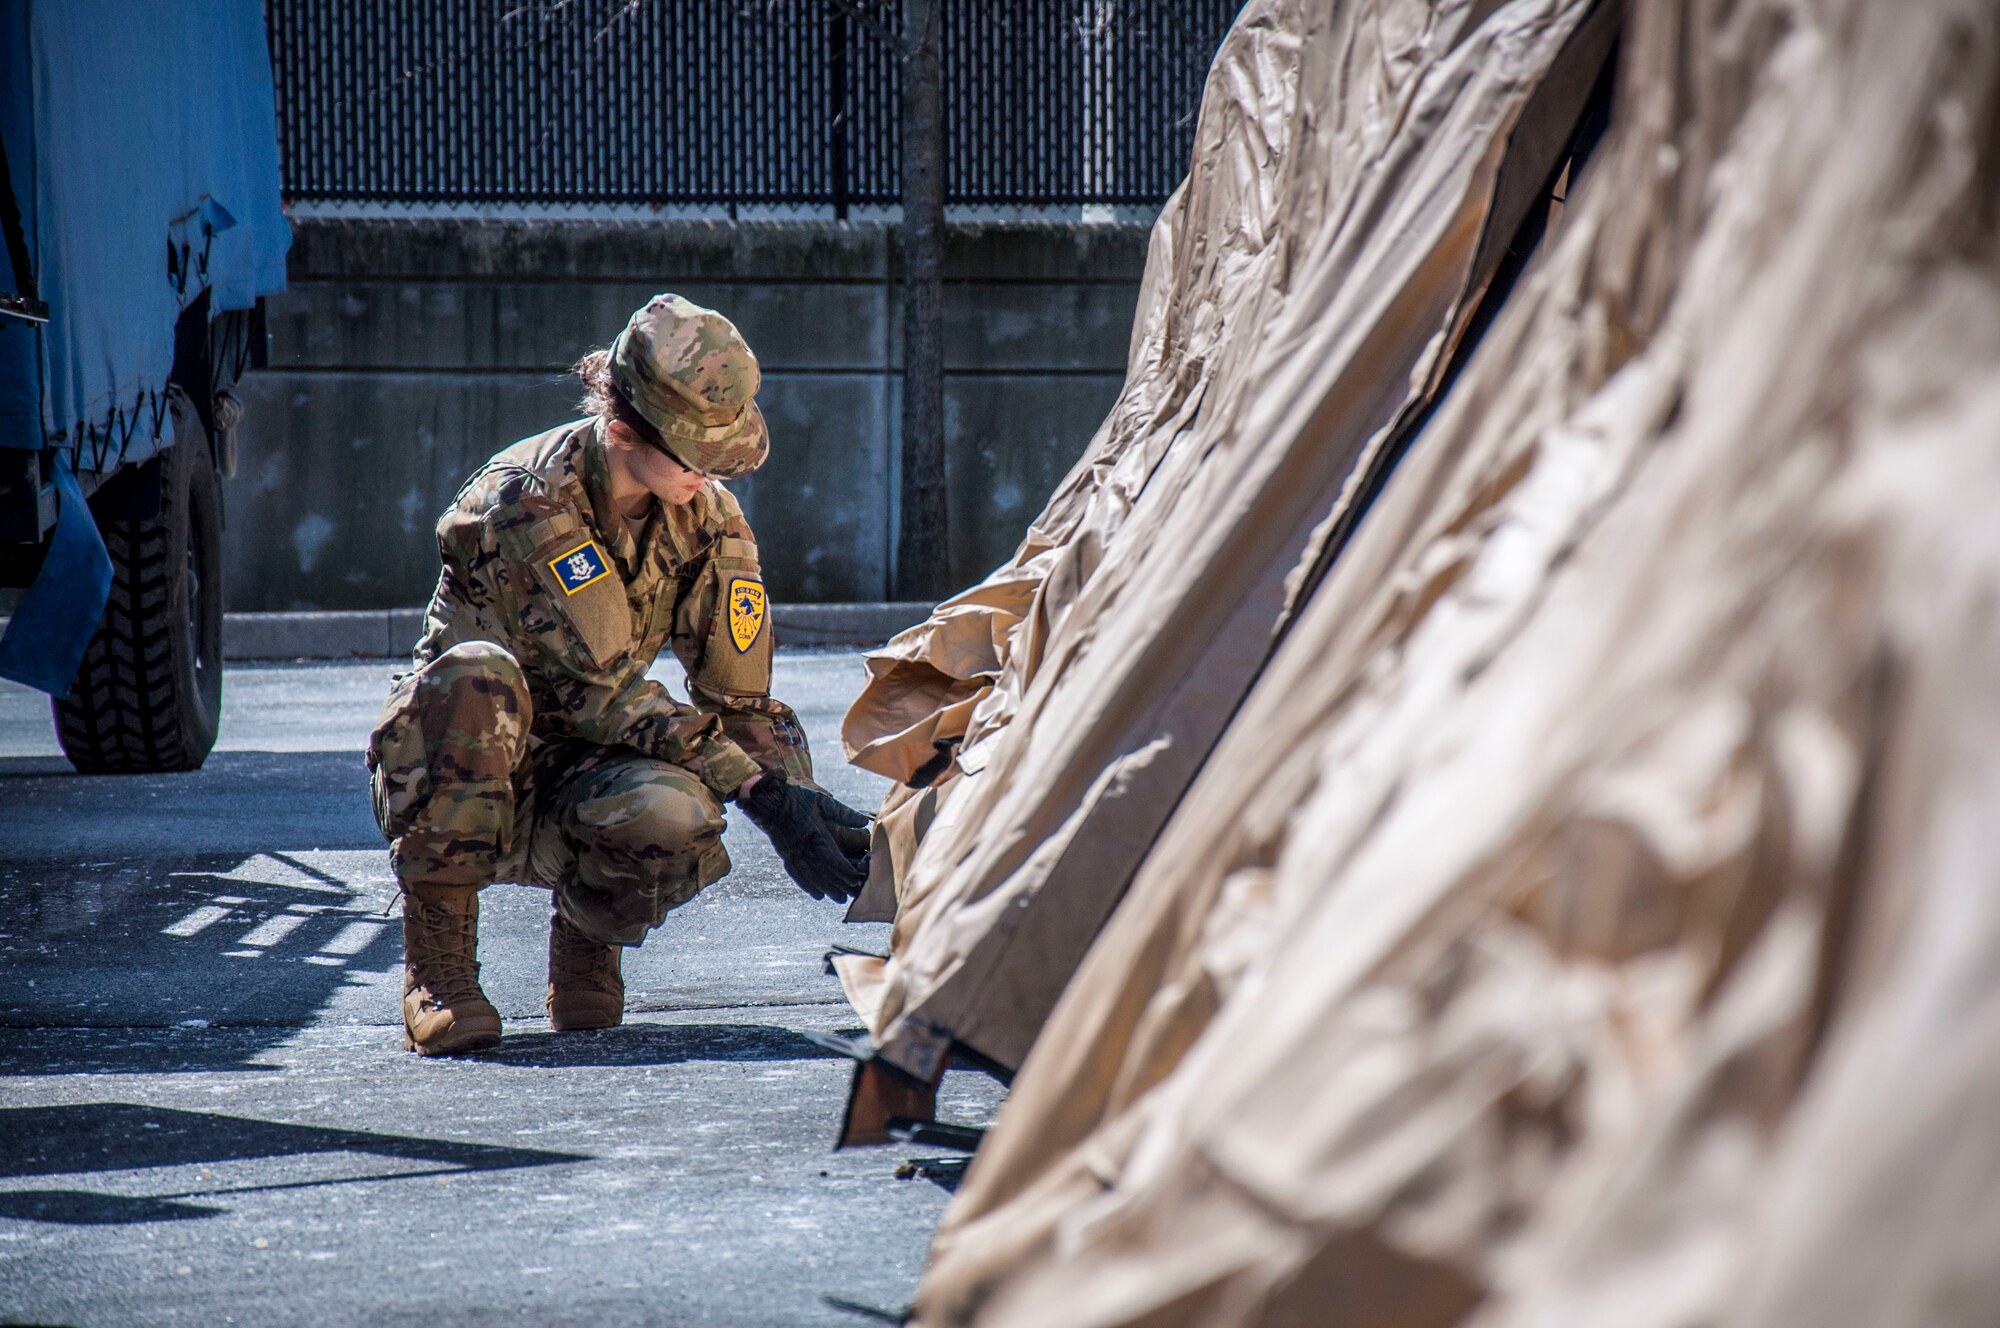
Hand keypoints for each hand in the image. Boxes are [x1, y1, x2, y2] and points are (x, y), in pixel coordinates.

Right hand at [737, 770, 870, 901]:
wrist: (768, 801)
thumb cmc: (797, 798)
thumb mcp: (822, 801)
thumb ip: (843, 813)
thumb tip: (863, 822)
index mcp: (814, 833)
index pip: (832, 857)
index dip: (843, 870)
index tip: (854, 878)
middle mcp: (803, 846)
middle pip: (823, 871)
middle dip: (837, 884)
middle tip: (850, 895)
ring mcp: (792, 852)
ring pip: (810, 876)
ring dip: (825, 888)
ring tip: (837, 898)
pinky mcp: (785, 855)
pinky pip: (797, 874)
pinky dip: (807, 886)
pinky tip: (816, 894)